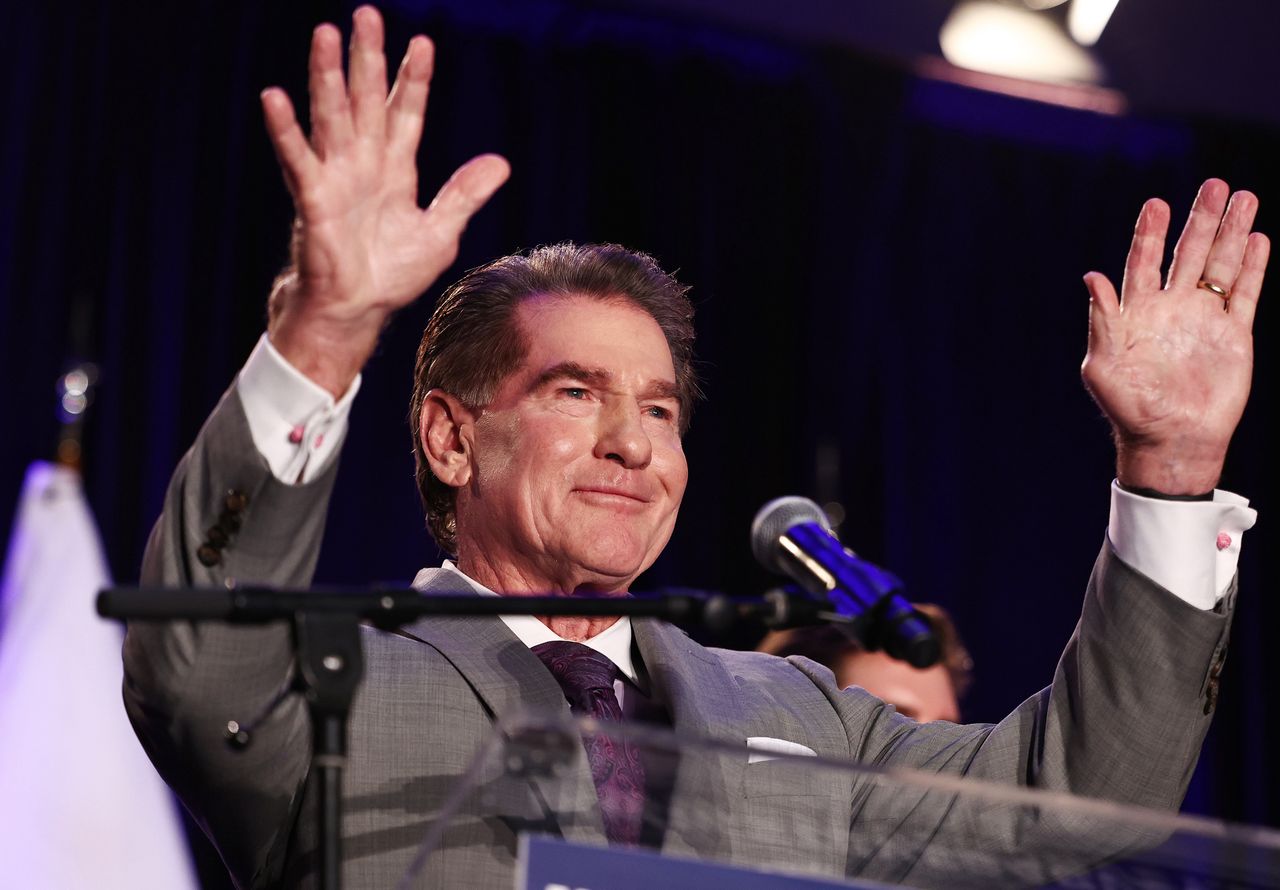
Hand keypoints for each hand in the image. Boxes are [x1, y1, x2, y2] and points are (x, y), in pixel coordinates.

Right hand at [261, 6, 509, 396]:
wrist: (358, 311)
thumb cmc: (391, 274)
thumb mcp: (440, 232)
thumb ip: (465, 195)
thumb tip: (501, 163)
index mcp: (395, 169)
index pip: (406, 113)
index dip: (413, 80)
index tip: (422, 44)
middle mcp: (364, 164)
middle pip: (366, 100)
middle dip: (367, 58)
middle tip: (365, 14)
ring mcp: (336, 177)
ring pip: (332, 116)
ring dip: (326, 75)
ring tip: (325, 34)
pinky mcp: (313, 199)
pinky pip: (297, 159)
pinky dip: (285, 129)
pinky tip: (273, 97)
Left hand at [1081, 179, 1268, 493]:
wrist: (1171, 441)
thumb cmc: (1129, 408)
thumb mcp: (1103, 366)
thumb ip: (1102, 321)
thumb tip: (1091, 276)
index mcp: (1137, 312)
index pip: (1143, 262)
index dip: (1150, 233)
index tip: (1157, 203)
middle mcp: (1171, 309)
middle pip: (1188, 254)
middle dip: (1201, 220)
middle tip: (1214, 185)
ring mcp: (1203, 320)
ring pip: (1221, 266)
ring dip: (1231, 233)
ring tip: (1243, 197)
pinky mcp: (1233, 335)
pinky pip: (1244, 294)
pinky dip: (1253, 267)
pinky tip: (1257, 239)